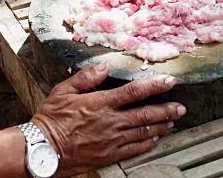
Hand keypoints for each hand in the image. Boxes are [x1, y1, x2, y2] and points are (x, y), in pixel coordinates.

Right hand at [31, 62, 185, 176]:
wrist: (42, 150)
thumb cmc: (50, 120)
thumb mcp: (63, 91)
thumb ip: (86, 78)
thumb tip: (104, 66)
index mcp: (100, 103)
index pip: (134, 92)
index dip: (155, 85)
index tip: (170, 81)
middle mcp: (110, 122)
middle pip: (145, 114)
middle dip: (166, 110)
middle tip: (181, 107)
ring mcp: (111, 140)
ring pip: (143, 132)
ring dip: (161, 126)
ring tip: (172, 122)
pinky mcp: (109, 155)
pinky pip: (133, 149)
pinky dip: (147, 143)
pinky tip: (154, 139)